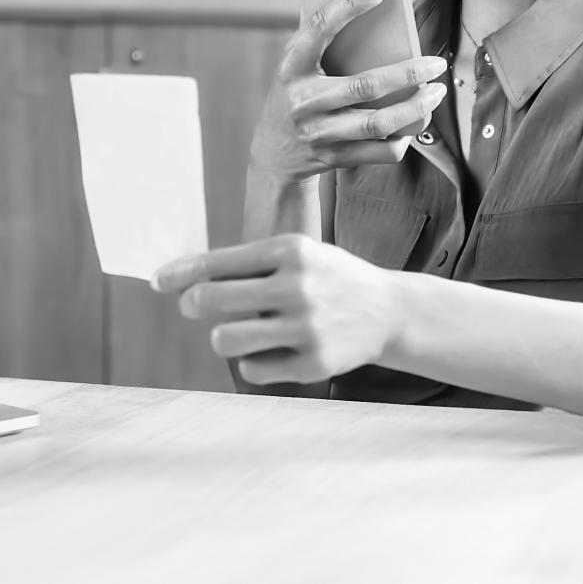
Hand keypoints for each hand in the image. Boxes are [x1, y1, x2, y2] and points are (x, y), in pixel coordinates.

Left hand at [152, 234, 400, 384]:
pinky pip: (252, 369)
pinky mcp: (312, 364)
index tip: (157, 281)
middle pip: (211, 301)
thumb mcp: (299, 255)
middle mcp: (297, 287)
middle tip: (196, 306)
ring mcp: (305, 328)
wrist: (387, 310)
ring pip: (225, 339)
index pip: (219, 262)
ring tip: (240, 330)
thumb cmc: (328, 278)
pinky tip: (276, 349)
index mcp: (291, 251)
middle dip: (193, 304)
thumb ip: (249, 265)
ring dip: (224, 336)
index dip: (180, 273)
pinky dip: (255, 361)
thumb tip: (182, 279)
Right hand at [252, 0, 446, 183]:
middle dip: (408, 74)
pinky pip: (379, 151)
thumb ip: (323, 43)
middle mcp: (304, 100)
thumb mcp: (297, 66)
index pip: (318, 30)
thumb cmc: (296, 96)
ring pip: (377, 123)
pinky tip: (414, 124)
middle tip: (435, 64)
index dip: (346, 8)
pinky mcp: (334, 157)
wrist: (274, 153)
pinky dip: (403, 139)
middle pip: (365, 86)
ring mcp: (318, 133)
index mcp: (293, 67)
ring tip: (436, 92)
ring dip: (415, 108)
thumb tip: (374, 11)